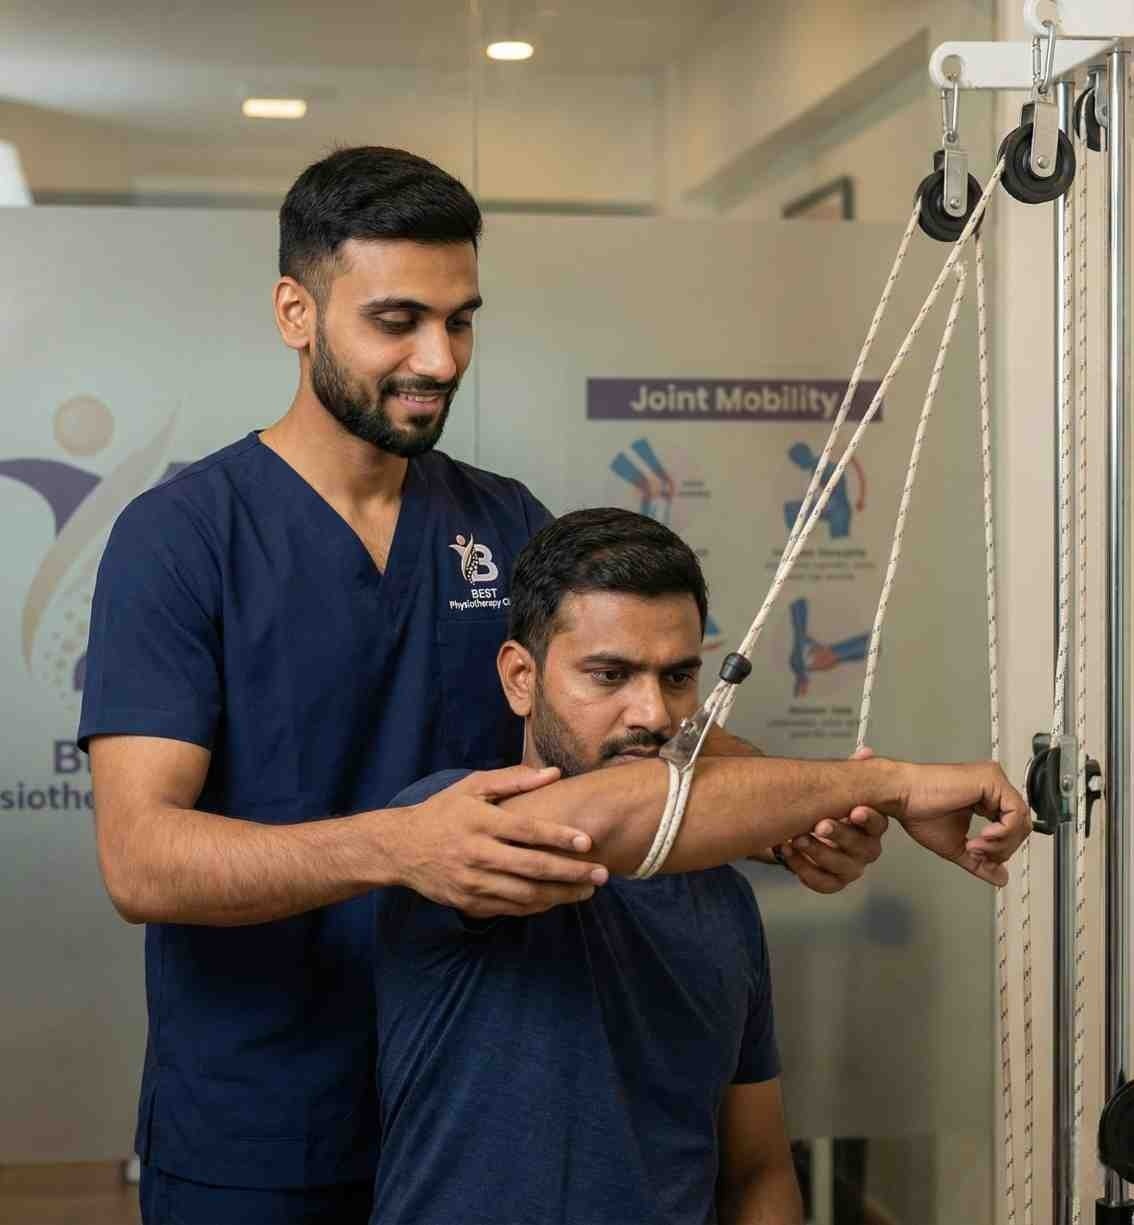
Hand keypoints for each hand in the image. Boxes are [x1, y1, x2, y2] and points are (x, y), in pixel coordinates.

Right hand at [387, 765, 609, 917]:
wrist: (401, 848)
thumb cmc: (444, 811)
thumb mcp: (472, 786)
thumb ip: (514, 779)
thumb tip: (553, 772)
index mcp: (480, 822)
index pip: (527, 831)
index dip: (559, 837)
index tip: (587, 842)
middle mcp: (477, 854)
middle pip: (532, 867)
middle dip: (571, 873)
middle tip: (601, 874)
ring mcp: (472, 882)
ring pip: (525, 894)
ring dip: (560, 895)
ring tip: (587, 891)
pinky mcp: (469, 902)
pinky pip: (510, 908)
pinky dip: (537, 906)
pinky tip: (557, 899)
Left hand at [777, 745, 888, 893]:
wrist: (802, 828)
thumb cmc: (826, 808)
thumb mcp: (838, 786)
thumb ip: (851, 771)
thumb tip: (865, 752)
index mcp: (870, 824)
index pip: (877, 824)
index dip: (868, 819)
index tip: (855, 811)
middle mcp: (865, 848)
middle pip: (862, 848)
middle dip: (840, 834)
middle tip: (819, 824)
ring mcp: (850, 866)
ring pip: (842, 867)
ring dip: (818, 852)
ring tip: (796, 838)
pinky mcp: (832, 880)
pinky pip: (824, 883)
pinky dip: (805, 870)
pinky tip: (788, 854)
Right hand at [896, 761, 1030, 885]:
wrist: (902, 796)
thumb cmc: (918, 810)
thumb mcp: (955, 845)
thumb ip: (979, 861)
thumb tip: (1000, 877)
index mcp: (984, 797)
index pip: (1011, 827)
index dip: (1000, 848)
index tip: (976, 854)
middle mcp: (991, 786)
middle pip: (1020, 825)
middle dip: (1002, 848)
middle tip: (976, 852)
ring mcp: (993, 780)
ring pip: (1020, 820)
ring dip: (1000, 842)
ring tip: (976, 845)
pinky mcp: (991, 779)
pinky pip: (1015, 812)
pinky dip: (1003, 831)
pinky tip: (983, 836)